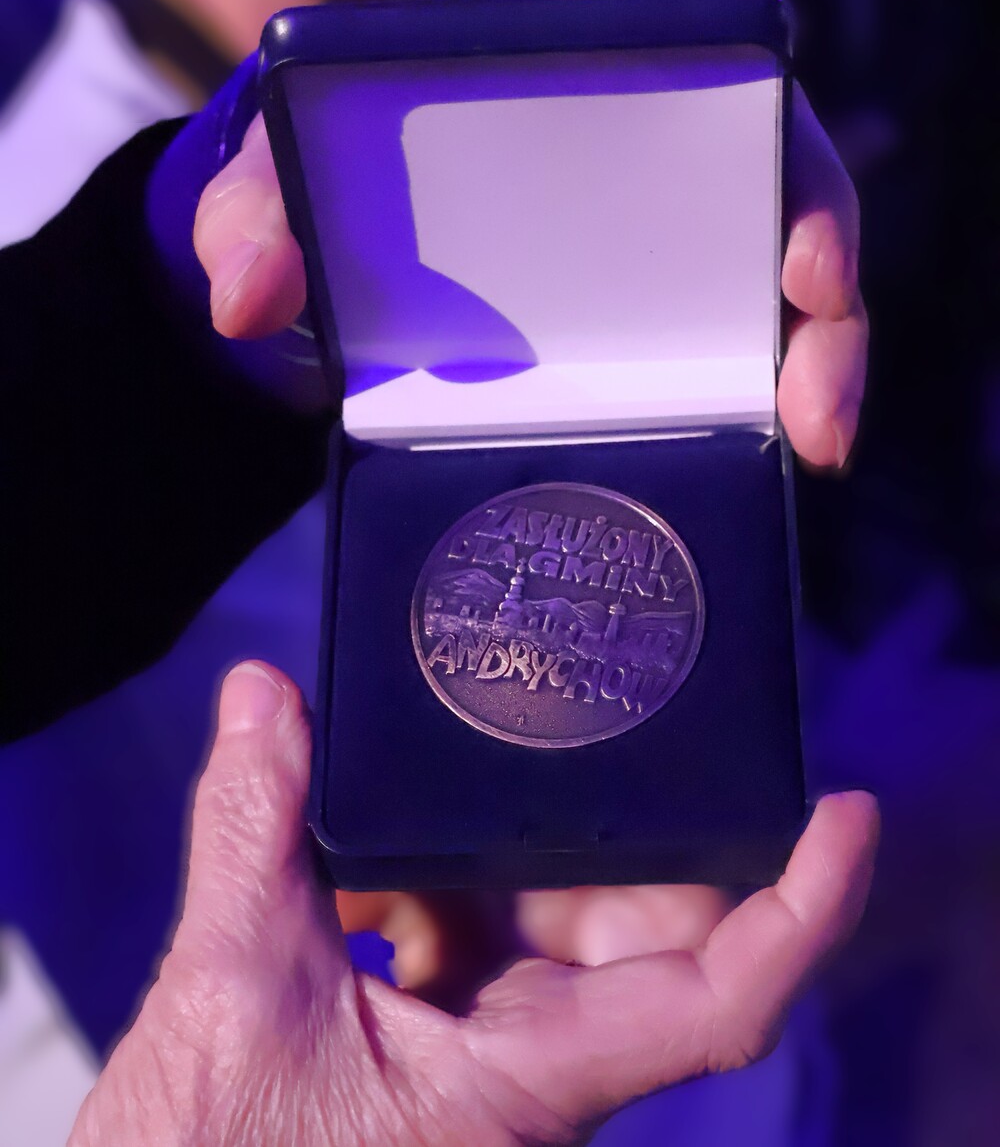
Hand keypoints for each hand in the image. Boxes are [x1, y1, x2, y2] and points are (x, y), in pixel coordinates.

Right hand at [71, 662, 876, 1146]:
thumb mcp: (233, 991)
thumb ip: (254, 832)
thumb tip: (263, 698)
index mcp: (534, 1081)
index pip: (722, 998)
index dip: (804, 906)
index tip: (845, 812)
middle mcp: (538, 1069)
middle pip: (636, 929)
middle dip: (612, 826)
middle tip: (582, 723)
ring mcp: (491, 1059)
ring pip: (548, 926)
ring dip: (498, 847)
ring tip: (450, 761)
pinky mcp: (440, 1049)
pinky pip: (474, 943)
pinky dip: (431, 886)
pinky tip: (361, 851)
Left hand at [194, 87, 864, 469]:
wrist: (324, 268)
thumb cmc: (319, 195)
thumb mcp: (272, 189)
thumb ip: (248, 214)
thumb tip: (249, 299)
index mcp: (573, 82)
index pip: (715, 89)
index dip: (781, 163)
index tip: (797, 258)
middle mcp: (639, 160)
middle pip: (777, 194)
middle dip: (825, 287)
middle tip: (818, 391)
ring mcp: (655, 252)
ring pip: (775, 289)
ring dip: (818, 365)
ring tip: (815, 442)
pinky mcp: (652, 332)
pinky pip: (734, 359)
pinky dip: (766, 407)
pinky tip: (784, 458)